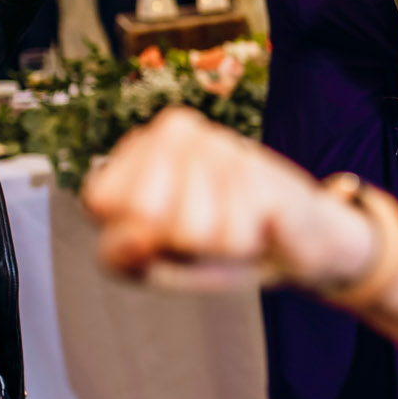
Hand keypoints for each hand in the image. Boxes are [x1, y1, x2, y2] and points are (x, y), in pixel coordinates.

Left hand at [82, 108, 383, 295]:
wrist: (296, 242)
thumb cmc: (218, 247)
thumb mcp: (156, 265)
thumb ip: (121, 258)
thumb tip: (133, 236)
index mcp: (138, 149)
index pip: (101, 200)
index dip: (131, 234)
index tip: (160, 232)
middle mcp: (175, 133)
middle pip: (142, 213)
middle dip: (172, 240)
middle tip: (200, 230)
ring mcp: (220, 143)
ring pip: (188, 230)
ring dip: (214, 245)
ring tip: (232, 225)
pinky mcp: (258, 168)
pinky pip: (230, 237)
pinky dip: (243, 245)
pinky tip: (257, 222)